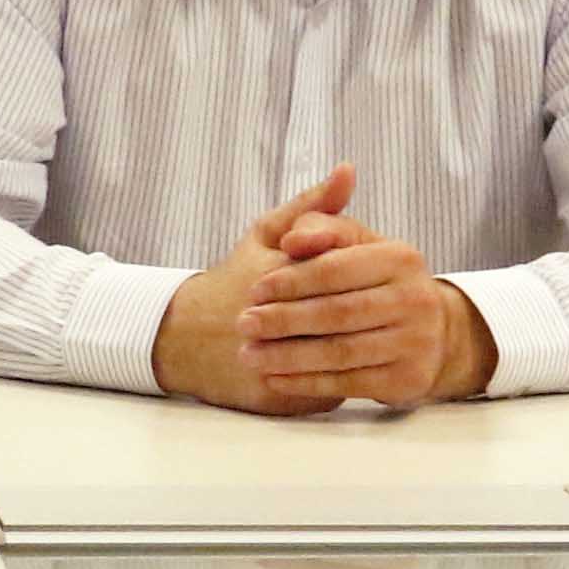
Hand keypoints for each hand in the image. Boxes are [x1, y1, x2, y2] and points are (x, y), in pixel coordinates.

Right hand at [156, 169, 359, 413]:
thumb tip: (349, 170)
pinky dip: (343, 376)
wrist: (187, 338)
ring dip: (362, 349)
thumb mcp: (266, 233)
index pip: (343, 278)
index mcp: (276, 276)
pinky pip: (328, 389)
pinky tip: (352, 365)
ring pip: (341, 358)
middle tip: (382, 314)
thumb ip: (312, 206)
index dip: (362, 282)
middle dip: (367, 318)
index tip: (373, 282)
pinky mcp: (276, 398)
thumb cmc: (235, 279)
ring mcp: (275, 363)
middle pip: (345, 321)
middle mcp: (273, 321)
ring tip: (369, 338)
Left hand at [234, 208, 494, 410]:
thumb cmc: (377, 279)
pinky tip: (275, 378)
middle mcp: (415, 299)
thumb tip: (294, 237)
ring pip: (339, 352)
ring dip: (287, 356)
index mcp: (400, 258)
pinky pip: (348, 384)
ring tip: (250, 354)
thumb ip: (322, 227)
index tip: (254, 290)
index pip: (334, 269)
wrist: (432, 330)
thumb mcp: (357, 243)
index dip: (290, 281)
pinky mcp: (407, 380)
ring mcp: (415, 342)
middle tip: (243, 324)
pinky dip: (307, 382)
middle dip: (283, 320)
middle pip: (335, 313)